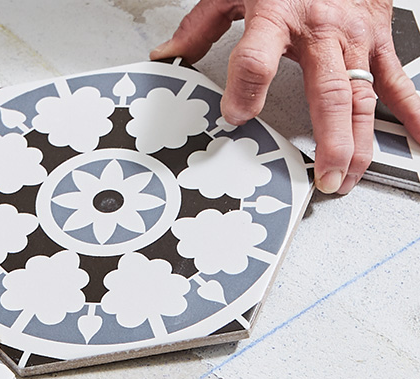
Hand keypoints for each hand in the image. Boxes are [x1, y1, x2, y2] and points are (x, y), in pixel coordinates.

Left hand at [151, 0, 419, 193]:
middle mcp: (321, 31)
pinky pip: (396, 82)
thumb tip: (169, 54)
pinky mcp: (377, 42)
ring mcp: (354, 40)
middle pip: (327, 93)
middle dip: (327, 141)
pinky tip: (412, 141)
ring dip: (358, 142)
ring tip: (345, 177)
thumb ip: (201, 26)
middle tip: (319, 177)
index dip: (245, 91)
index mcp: (277, 16)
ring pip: (362, 98)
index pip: (257, 59)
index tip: (236, 117)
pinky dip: (409, 114)